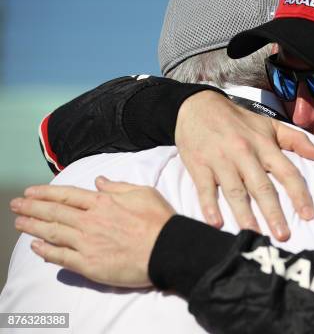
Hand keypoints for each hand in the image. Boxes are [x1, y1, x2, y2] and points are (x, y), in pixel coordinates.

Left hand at [10, 177, 174, 287]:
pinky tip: (35, 247)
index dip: (46, 193)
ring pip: (53, 233)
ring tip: (18, 223)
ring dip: (33, 227)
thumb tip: (99, 181)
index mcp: (103, 202)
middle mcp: (91, 221)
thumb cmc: (159, 220)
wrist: (167, 249)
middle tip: (16, 205)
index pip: (67, 196)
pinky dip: (46, 251)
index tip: (31, 192)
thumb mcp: (143, 192)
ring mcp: (87, 243)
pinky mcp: (89, 264)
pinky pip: (61, 257)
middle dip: (32, 208)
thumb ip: (118, 186)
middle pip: (54, 213)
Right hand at [176, 91, 313, 240]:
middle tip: (283, 236)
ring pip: (235, 191)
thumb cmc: (238, 120)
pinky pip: (205, 189)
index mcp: (264, 145)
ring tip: (253, 236)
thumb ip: (297, 140)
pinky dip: (209, 206)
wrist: (197, 106)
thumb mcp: (269, 125)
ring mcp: (220, 160)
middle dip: (273, 213)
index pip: (287, 172)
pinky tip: (215, 223)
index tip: (308, 216)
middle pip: (262, 187)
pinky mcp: (198, 166)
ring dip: (244, 215)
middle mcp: (244, 154)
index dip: (299, 194)